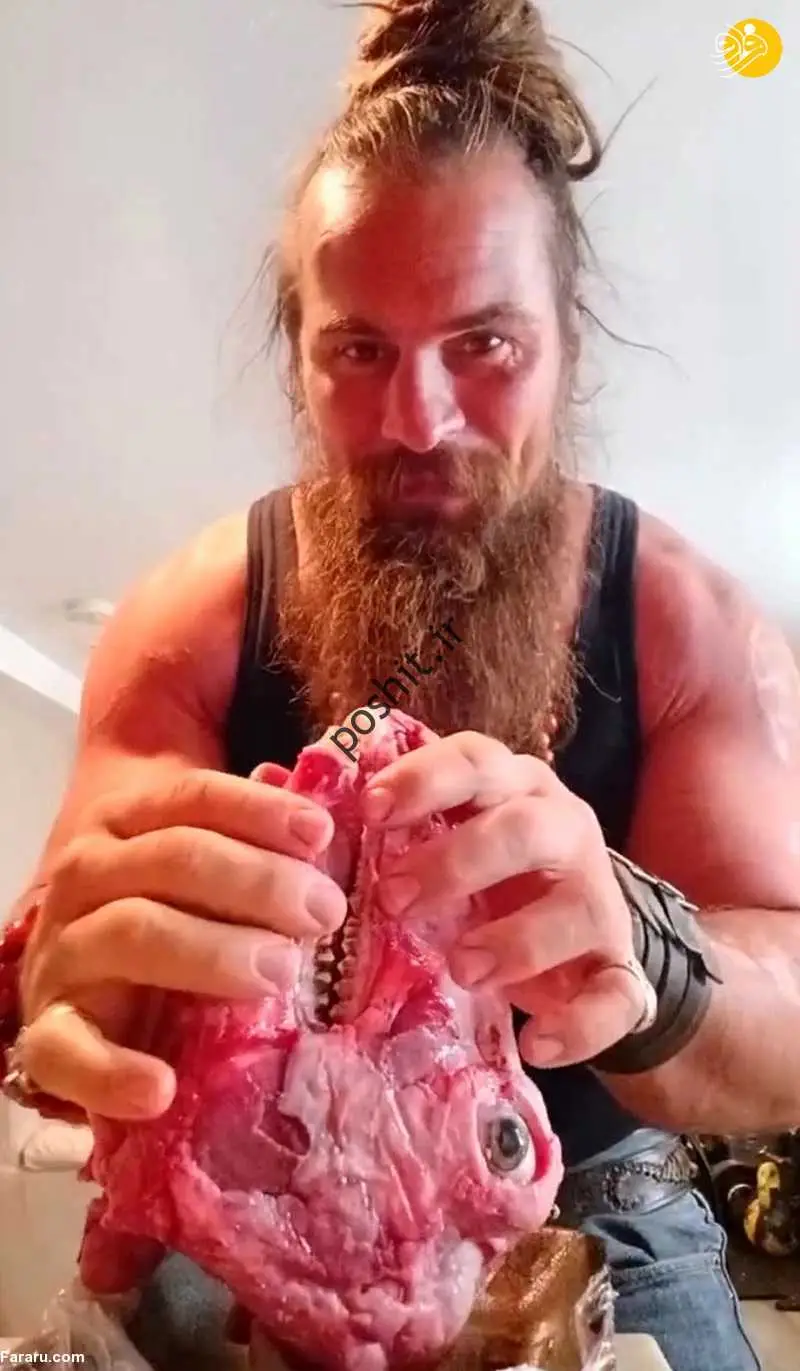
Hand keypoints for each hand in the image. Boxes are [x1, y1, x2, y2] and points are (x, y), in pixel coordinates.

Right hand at [18, 766, 346, 1119]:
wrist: (79, 989)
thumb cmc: (166, 918)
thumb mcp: (204, 877)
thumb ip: (255, 851)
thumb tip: (324, 835)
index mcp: (127, 823)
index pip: (193, 798)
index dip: (259, 811)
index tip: (321, 834)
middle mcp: (87, 874)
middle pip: (174, 858)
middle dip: (257, 882)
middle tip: (323, 914)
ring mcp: (63, 951)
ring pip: (133, 931)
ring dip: (213, 951)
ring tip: (280, 974)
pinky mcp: (47, 1032)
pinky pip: (68, 1049)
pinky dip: (113, 1071)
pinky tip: (161, 1088)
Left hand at [361, 730, 645, 1067]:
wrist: (578, 954)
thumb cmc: (485, 885)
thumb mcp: (434, 844)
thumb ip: (367, 821)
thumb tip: (272, 779)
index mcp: (510, 789)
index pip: (477, 759)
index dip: (426, 777)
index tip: (372, 808)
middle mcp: (563, 830)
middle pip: (525, 826)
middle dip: (459, 860)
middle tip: (394, 899)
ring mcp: (599, 899)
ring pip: (577, 906)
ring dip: (516, 939)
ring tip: (461, 969)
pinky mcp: (621, 969)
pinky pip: (618, 993)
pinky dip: (580, 1023)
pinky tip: (536, 1042)